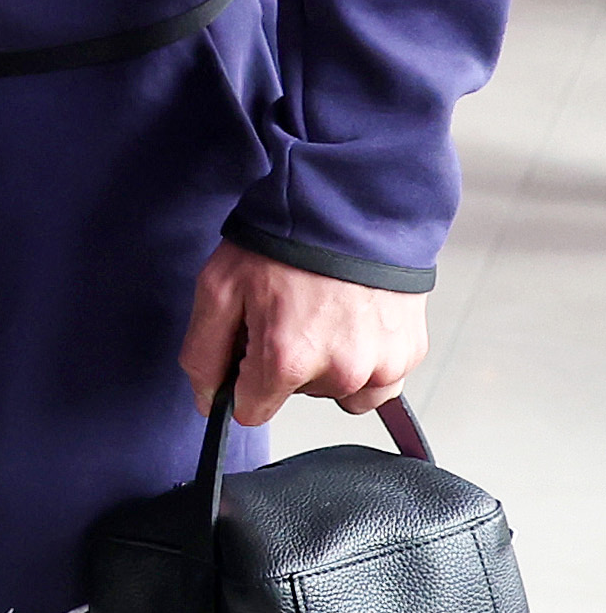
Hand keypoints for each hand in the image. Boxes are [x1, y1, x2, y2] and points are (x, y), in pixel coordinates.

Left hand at [181, 241, 427, 427]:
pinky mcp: (408, 355)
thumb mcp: (220, 286)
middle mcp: (339, 373)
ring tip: (325, 311)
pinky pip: (378, 381)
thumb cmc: (285, 239)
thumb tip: (208, 403)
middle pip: (296, 395)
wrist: (351, 201)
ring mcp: (380, 367)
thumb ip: (204, 353)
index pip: (251, 412)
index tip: (250, 344)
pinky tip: (354, 317)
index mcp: (287, 360)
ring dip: (329, 364)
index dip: (243, 379)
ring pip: (339, 392)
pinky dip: (365, 358)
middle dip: (287, 362)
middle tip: (290, 308)